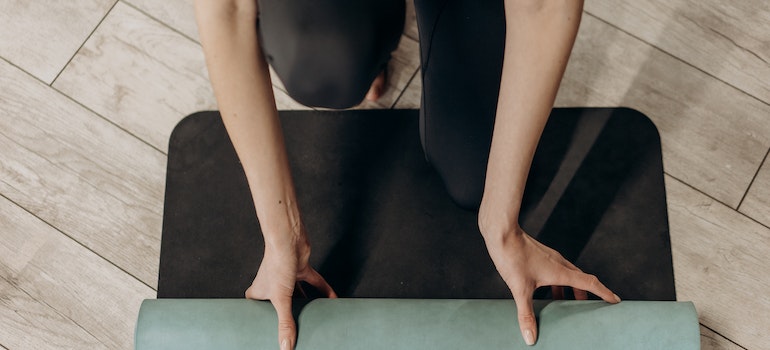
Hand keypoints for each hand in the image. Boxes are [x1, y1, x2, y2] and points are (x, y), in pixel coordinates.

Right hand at [245, 227, 336, 349]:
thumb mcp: (281, 299)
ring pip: (298, 293)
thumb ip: (285, 323)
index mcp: (259, 291)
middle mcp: (272, 283)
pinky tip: (332, 300)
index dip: (260, 318)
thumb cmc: (277, 264)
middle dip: (287, 313)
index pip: (256, 308)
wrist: (289, 239)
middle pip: (280, 303)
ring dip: (307, 303)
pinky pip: (314, 282)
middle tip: (294, 328)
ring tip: (314, 317)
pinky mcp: (301, 268)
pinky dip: (324, 290)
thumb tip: (285, 347)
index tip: (266, 330)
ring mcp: (288, 276)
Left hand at [482, 225, 619, 345]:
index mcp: (561, 271)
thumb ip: (526, 314)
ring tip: (565, 302)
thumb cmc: (512, 257)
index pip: (590, 283)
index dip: (604, 292)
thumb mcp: (520, 290)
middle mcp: (559, 263)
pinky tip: (543, 289)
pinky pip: (555, 270)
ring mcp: (549, 257)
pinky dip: (556, 282)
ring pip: (567, 274)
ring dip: (570, 288)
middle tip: (590, 308)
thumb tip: (530, 338)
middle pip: (581, 279)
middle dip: (587, 294)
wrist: (502, 232)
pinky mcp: (539, 255)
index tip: (615, 300)